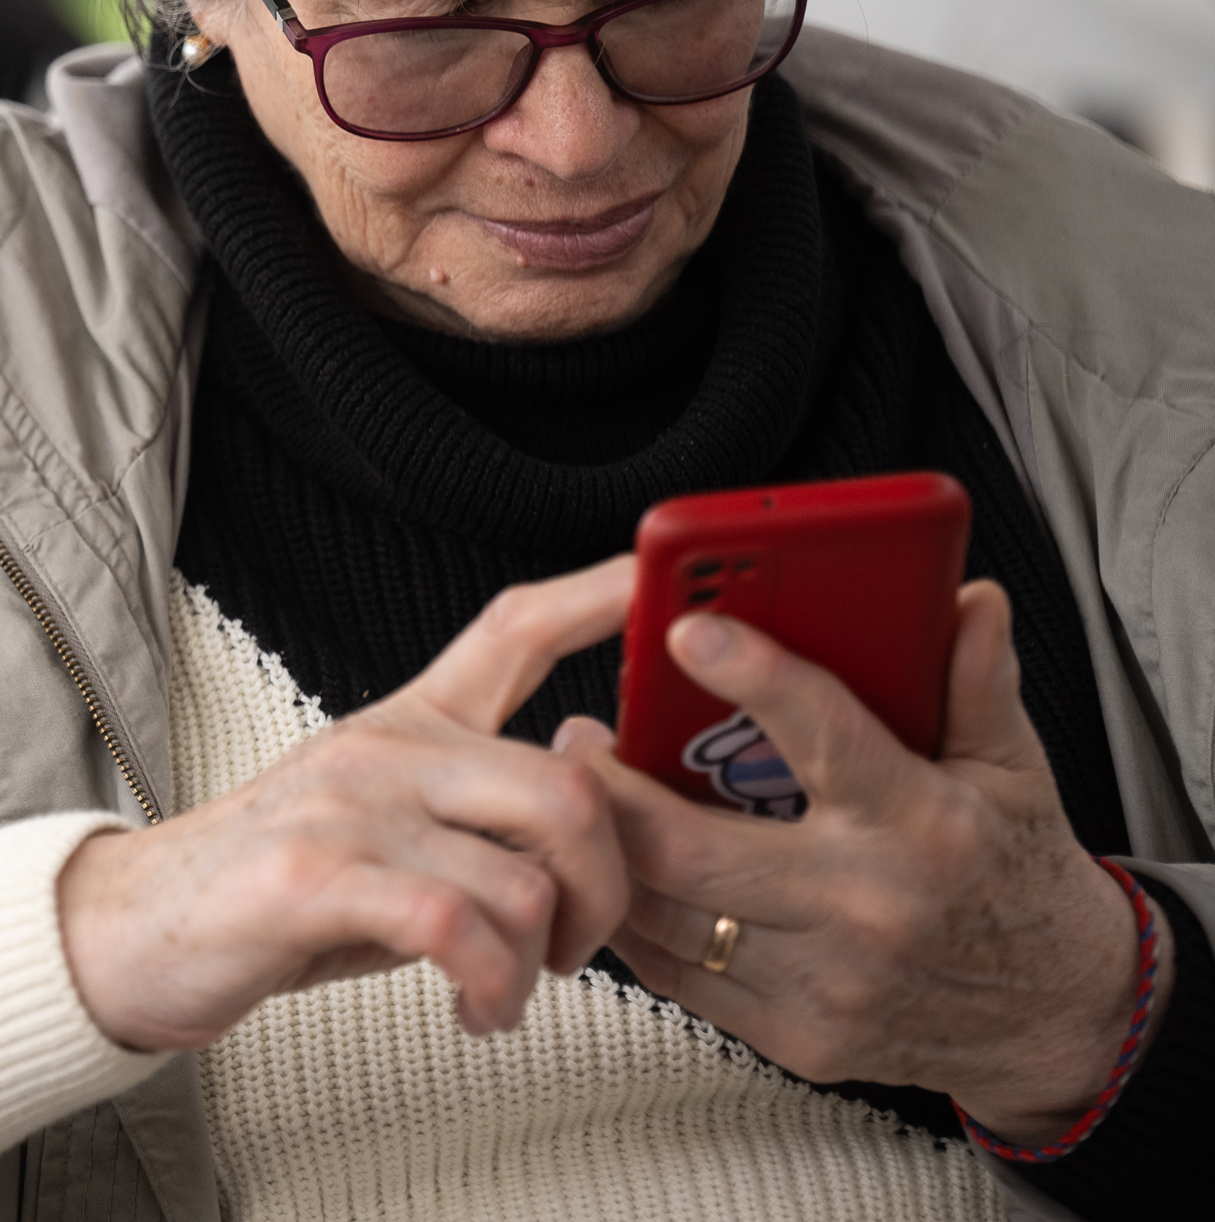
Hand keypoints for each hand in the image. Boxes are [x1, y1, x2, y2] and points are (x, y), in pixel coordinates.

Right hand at [58, 558, 633, 1051]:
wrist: (133, 930)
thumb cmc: (268, 890)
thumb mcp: (378, 828)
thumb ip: (471, 818)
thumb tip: (586, 845)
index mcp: (404, 728)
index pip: (511, 632)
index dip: (595, 595)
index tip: (657, 571)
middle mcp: (383, 751)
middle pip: (568, 789)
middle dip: (606, 893)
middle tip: (575, 949)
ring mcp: (348, 808)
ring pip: (526, 878)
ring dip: (540, 966)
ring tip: (503, 995)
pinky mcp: (314, 876)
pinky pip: (458, 928)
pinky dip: (491, 988)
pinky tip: (474, 1011)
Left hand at [556, 580, 1146, 1142]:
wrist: (1056, 1015)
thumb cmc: (1017, 878)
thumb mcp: (1013, 770)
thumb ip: (975, 681)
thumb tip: (967, 599)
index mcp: (924, 826)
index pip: (826, 740)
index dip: (752, 679)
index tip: (686, 628)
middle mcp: (868, 907)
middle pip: (694, 848)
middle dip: (613, 789)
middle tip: (577, 736)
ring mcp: (827, 982)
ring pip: (668, 916)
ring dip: (607, 852)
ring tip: (581, 795)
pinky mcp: (797, 1035)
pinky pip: (680, 975)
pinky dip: (636, 917)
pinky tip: (618, 868)